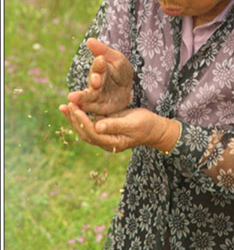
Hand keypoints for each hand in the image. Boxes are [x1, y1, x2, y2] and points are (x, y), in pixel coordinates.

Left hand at [59, 104, 179, 152]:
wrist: (153, 128)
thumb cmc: (146, 125)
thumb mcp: (132, 124)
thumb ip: (115, 126)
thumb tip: (97, 126)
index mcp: (112, 143)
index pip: (92, 133)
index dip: (83, 121)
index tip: (75, 109)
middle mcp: (105, 142)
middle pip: (84, 132)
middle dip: (74, 119)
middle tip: (65, 106)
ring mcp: (104, 135)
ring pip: (84, 128)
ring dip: (74, 117)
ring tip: (64, 106)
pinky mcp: (104, 128)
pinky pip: (89, 122)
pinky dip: (81, 114)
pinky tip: (75, 106)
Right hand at [68, 38, 133, 114]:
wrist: (128, 89)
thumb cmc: (120, 71)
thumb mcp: (117, 59)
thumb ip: (103, 51)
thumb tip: (89, 40)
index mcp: (99, 71)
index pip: (98, 68)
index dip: (99, 65)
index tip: (101, 61)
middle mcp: (95, 84)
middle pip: (90, 85)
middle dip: (88, 86)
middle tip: (87, 86)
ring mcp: (97, 97)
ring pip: (88, 99)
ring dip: (80, 99)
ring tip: (72, 99)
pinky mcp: (101, 108)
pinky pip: (94, 110)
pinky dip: (87, 111)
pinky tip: (81, 111)